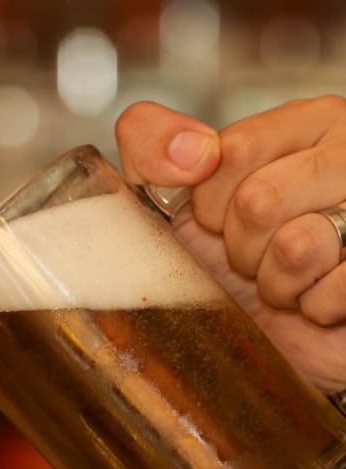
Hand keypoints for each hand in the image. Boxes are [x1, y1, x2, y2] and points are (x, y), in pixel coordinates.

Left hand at [116, 96, 345, 390]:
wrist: (284, 333)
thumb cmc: (237, 259)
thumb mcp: (180, 195)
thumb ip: (152, 145)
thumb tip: (186, 152)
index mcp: (306, 124)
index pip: (231, 151)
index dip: (210, 203)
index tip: (220, 218)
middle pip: (258, 201)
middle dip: (240, 247)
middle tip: (257, 255)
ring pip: (297, 247)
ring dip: (278, 282)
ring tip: (291, 276)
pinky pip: (336, 290)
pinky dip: (316, 307)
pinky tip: (322, 296)